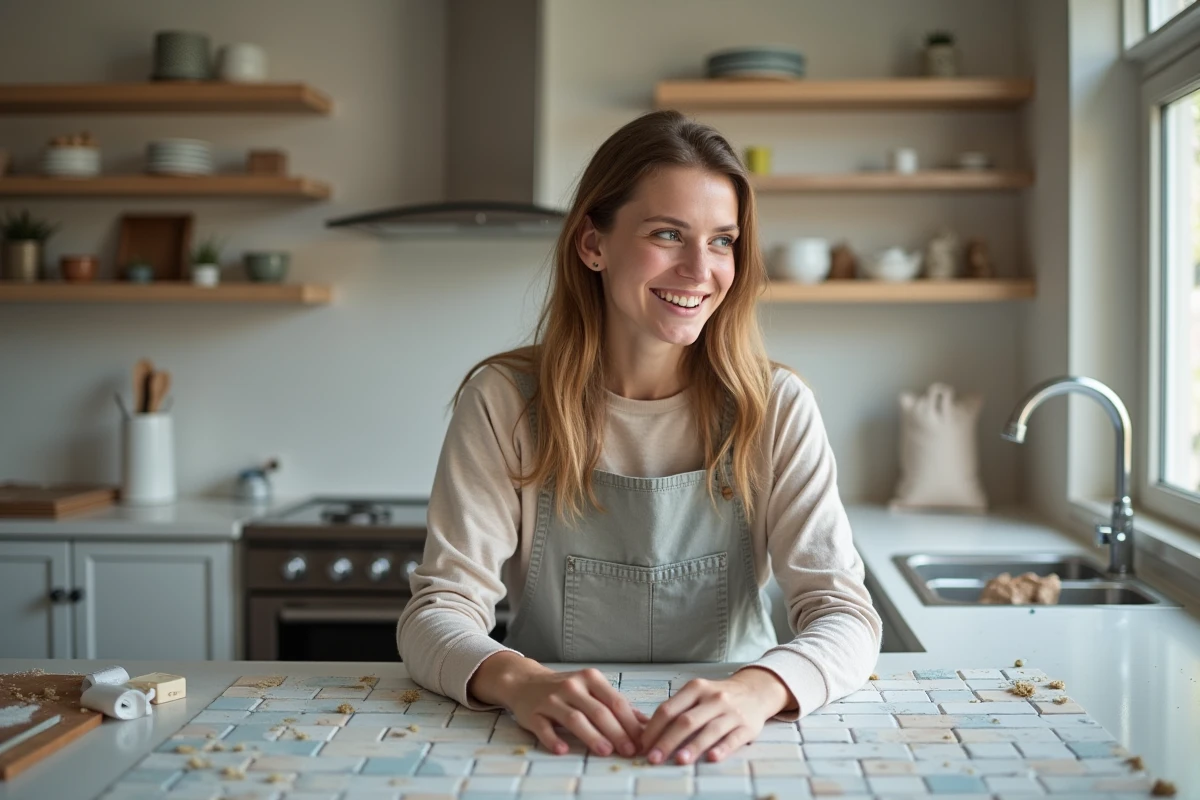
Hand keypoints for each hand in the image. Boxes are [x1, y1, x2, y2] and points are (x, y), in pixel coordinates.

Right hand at [507, 667, 648, 757]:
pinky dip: (553, 739)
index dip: (630, 722)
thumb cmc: (565, 689)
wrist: (525, 682)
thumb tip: (645, 723)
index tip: (642, 741)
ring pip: (574, 718)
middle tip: (628, 750)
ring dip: (591, 736)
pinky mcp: (533, 713)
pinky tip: (562, 749)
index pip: (615, 702)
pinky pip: (544, 727)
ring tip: (606, 751)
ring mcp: (551, 699)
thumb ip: (617, 705)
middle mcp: (572, 686)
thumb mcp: (592, 689)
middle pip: (598, 711)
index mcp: (590, 679)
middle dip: (616, 732)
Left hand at [639, 668, 792, 764]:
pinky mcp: (747, 726)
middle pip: (686, 721)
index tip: (643, 745)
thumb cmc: (718, 697)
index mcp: (695, 688)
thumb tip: (649, 733)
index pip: (669, 709)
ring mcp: (731, 712)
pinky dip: (722, 749)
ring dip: (692, 747)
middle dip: (667, 741)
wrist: (755, 691)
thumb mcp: (697, 693)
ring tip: (679, 760)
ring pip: (709, 730)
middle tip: (654, 758)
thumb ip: (677, 709)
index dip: (653, 728)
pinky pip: (733, 739)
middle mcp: (713, 698)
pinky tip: (711, 758)